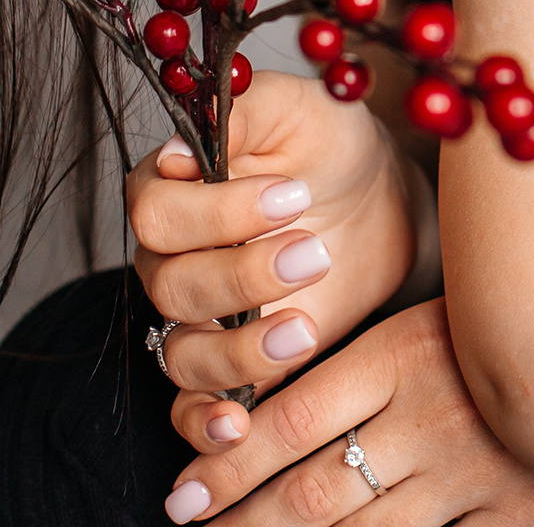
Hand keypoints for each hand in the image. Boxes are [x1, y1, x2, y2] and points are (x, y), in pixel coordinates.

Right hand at [130, 70, 417, 407]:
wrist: (377, 199)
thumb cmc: (329, 143)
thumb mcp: (298, 107)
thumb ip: (241, 113)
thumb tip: (181, 148)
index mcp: (171, 187)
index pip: (156, 213)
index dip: (218, 214)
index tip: (292, 195)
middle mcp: (169, 255)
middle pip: (170, 285)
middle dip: (245, 275)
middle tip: (316, 252)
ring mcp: (197, 314)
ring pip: (181, 352)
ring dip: (240, 349)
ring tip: (306, 327)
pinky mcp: (231, 362)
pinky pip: (192, 406)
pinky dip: (206, 423)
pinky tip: (239, 426)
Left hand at [158, 299, 533, 526]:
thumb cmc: (511, 325)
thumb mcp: (430, 321)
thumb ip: (362, 365)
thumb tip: (270, 405)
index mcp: (400, 355)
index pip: (289, 420)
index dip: (226, 464)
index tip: (183, 491)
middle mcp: (426, 419)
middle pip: (311, 490)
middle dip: (242, 519)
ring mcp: (469, 474)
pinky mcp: (511, 516)